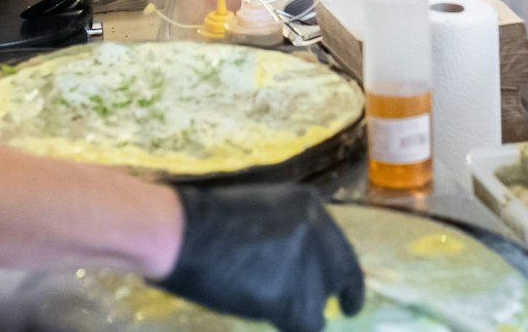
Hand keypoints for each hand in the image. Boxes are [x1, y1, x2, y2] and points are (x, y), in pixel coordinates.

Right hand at [159, 185, 364, 331]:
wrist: (180, 233)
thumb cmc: (204, 222)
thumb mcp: (263, 213)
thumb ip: (289, 234)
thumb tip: (301, 266)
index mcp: (310, 207)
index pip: (339, 246)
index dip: (342, 272)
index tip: (347, 293)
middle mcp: (318, 232)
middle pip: (342, 274)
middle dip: (344, 294)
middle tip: (346, 310)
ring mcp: (307, 265)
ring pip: (322, 304)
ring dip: (303, 311)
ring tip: (274, 307)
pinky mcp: (293, 296)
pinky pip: (308, 325)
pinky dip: (292, 326)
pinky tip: (272, 318)